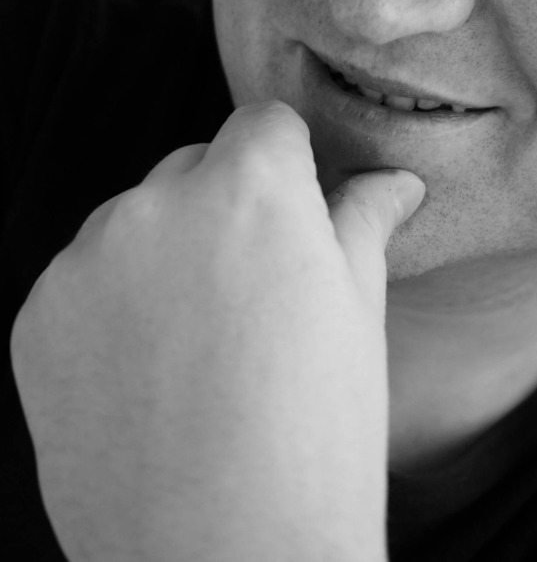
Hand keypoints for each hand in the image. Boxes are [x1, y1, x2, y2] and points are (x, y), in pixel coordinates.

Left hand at [10, 101, 423, 561]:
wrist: (224, 558)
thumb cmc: (314, 436)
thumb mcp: (360, 313)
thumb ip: (364, 221)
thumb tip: (393, 181)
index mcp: (251, 187)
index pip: (264, 124)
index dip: (289, 163)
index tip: (297, 211)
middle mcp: (157, 203)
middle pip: (197, 165)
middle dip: (226, 205)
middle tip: (255, 291)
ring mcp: (86, 260)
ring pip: (136, 221)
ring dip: (165, 253)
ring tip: (200, 344)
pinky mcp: (37, 316)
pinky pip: (85, 279)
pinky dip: (113, 306)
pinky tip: (150, 374)